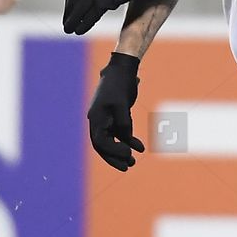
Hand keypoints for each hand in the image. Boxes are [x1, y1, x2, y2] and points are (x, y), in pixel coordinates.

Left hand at [62, 0, 167, 34]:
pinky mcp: (105, 0)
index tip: (69, 11)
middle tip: (66, 24)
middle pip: (73, 0)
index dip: (69, 2)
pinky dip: (84, 24)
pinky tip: (80, 31)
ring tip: (69, 30)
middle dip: (69, 13)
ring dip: (73, 21)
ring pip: (79, 10)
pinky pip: (91, 15)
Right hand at [88, 53, 144, 170]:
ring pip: (112, 141)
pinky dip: (129, 141)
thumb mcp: (121, 103)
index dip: (112, 151)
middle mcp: (99, 121)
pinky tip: (140, 148)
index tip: (127, 154)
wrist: (123, 70)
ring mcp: (107, 119)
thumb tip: (125, 139)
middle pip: (103, 145)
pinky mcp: (117, 117)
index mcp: (96, 118)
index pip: (100, 141)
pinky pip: (121, 133)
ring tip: (132, 162)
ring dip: (122, 152)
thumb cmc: (120, 84)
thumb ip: (123, 122)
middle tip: (127, 167)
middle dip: (114, 157)